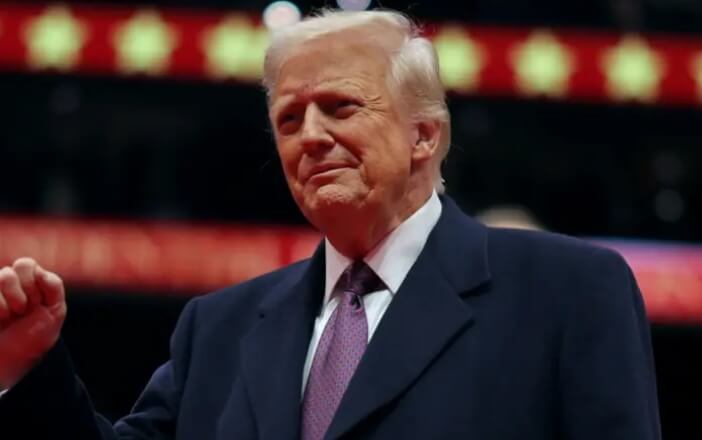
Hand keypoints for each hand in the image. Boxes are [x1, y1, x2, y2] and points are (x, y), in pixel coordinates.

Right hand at [0, 258, 66, 388]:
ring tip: (11, 316)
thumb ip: (53, 286)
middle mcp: (6, 285)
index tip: (37, 303)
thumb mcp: (54, 312)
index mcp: (26, 284)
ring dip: (12, 298)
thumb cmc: (32, 338)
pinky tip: (0, 319)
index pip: (26, 265)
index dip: (34, 282)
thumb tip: (40, 271)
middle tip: (24, 310)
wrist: (10, 364)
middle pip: (18, 265)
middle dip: (28, 288)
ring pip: (3, 275)